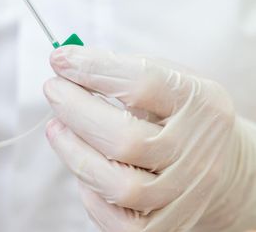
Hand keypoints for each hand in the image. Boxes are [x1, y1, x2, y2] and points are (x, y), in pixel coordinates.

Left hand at [44, 46, 255, 231]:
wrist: (222, 168)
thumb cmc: (178, 116)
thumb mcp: (167, 81)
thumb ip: (120, 71)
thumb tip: (64, 63)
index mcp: (200, 103)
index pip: (143, 84)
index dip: (93, 70)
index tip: (60, 60)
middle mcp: (197, 151)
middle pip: (126, 139)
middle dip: (76, 111)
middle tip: (53, 90)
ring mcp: (184, 193)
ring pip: (119, 186)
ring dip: (75, 153)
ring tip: (57, 128)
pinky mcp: (167, 226)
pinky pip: (119, 222)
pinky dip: (92, 196)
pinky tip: (85, 171)